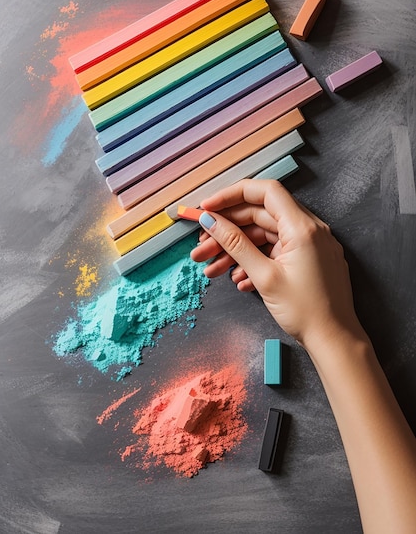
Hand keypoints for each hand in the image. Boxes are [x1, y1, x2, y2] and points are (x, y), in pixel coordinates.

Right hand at [190, 179, 360, 348]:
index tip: (207, 208)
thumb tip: (211, 221)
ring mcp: (308, 245)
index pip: (264, 192)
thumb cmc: (306, 311)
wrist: (334, 341)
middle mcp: (309, 230)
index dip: (232, 195)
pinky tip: (237, 279)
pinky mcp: (307, 261)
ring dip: (236, 251)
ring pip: (263, 237)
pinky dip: (255, 261)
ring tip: (211, 269)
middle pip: (259, 216)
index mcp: (302, 227)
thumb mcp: (264, 276)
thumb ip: (235, 243)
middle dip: (227, 231)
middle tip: (200, 246)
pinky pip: (275, 252)